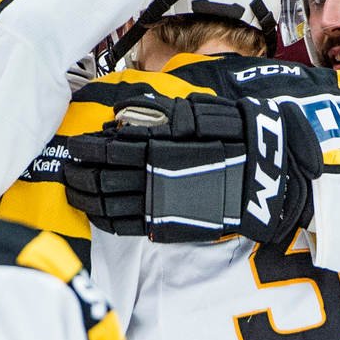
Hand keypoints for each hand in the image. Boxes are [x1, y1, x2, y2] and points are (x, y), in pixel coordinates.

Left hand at [61, 96, 321, 243]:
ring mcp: (162, 204)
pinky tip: (96, 213)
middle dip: (81, 175)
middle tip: (68, 170)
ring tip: (75, 191)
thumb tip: (125, 114)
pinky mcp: (170, 224)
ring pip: (110, 204)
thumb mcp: (205, 114)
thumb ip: (163, 115)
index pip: (111, 149)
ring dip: (87, 198)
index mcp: (162, 146)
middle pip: (104, 178)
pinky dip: (106, 220)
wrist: (271, 178)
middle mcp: (156, 176)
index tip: (76, 145)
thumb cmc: (242, 139)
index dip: (89, 150)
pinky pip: (129, 226)